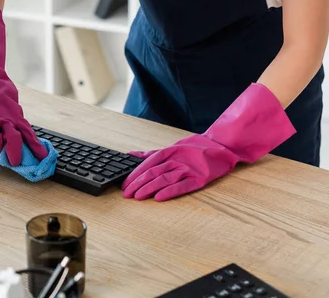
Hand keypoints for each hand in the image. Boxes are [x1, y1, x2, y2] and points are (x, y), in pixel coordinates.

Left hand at [121, 83, 296, 200]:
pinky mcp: (199, 179)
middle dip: (137, 183)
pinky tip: (158, 197)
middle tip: (126, 194)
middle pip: (152, 172)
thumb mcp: (170, 148)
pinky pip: (182, 186)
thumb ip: (149, 154)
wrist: (221, 147)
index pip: (146, 164)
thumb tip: (129, 155)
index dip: (134, 175)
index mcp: (168, 152)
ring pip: (164, 179)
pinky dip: (170, 192)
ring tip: (137, 197)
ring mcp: (188, 169)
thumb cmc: (194, 149)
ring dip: (149, 188)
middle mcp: (176, 160)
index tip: (123, 184)